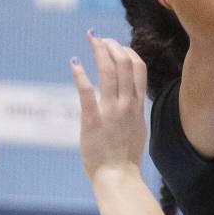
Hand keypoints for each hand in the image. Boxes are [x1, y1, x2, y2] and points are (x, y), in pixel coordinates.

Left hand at [70, 33, 147, 181]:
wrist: (118, 176)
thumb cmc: (125, 156)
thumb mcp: (138, 127)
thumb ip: (135, 109)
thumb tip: (132, 97)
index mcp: (138, 105)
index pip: (139, 68)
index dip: (128, 51)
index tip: (116, 46)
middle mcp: (126, 104)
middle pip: (125, 64)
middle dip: (112, 45)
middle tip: (100, 38)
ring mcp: (110, 111)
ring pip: (109, 72)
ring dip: (99, 51)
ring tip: (92, 39)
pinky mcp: (92, 120)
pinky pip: (87, 92)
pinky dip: (80, 75)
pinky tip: (74, 63)